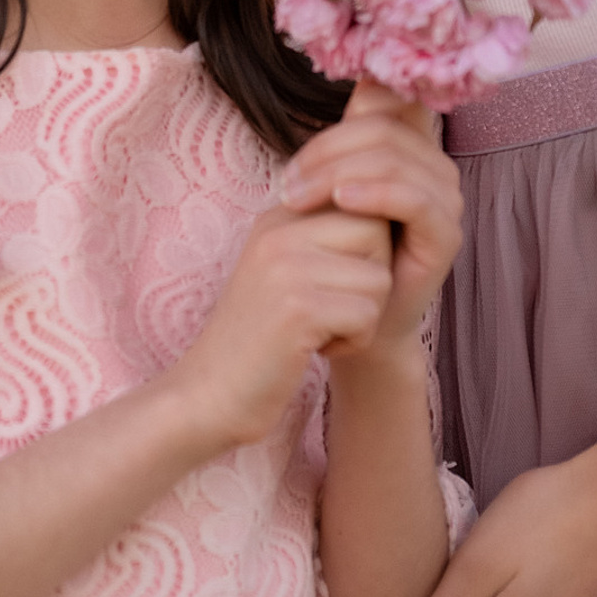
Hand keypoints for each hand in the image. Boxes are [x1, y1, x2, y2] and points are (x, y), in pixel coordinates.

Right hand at [176, 206, 393, 449]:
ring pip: (380, 278)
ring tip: (322, 331)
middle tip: (336, 309)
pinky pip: (367, 314)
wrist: (209, 394)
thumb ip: (322, 237)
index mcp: (278, 216)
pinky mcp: (298, 309)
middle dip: (373, 278)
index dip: (368, 250)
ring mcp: (286, 267)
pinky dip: (355, 341)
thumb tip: (387, 214)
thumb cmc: (259, 336)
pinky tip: (317, 349)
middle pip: (378, 233)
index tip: (338, 284)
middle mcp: (279, 230)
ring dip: (364, 316)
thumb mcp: (284, 270)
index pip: (362, 203)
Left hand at [280, 81, 461, 353]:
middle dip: (326, 149)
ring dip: (338, 171)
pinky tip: (342, 201)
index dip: (353, 104)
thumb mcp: (332, 186)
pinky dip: (375, 192)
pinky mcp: (446, 235)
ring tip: (299, 197)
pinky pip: (415, 198)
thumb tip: (361, 78)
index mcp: (411, 147)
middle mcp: (436, 167)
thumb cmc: (338, 251)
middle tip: (286, 184)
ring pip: (395, 158)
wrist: (350, 323)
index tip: (306, 148)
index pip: (391, 99)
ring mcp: (446, 200)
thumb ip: (345, 139)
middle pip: (383, 128)